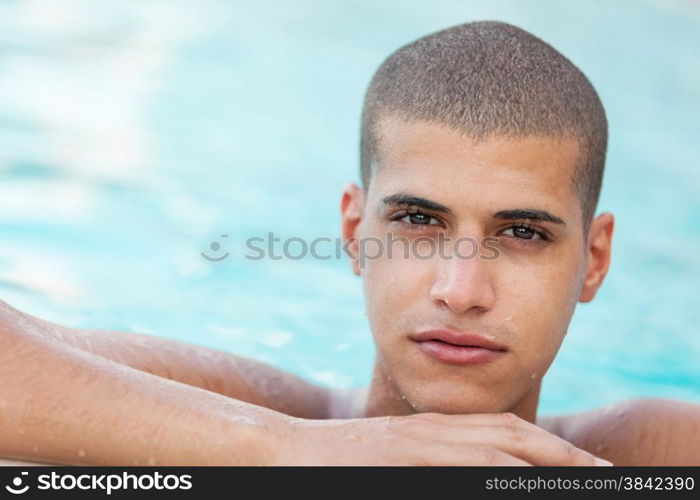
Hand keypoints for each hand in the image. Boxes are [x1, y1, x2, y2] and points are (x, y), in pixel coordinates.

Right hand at [272, 412, 612, 465]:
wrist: (282, 449)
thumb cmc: (334, 461)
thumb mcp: (392, 459)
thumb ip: (430, 461)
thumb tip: (467, 469)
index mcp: (434, 432)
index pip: (505, 433)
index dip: (551, 447)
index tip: (585, 466)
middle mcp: (433, 434)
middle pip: (513, 436)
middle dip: (565, 454)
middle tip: (606, 473)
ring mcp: (418, 447)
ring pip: (496, 449)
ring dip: (545, 460)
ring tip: (587, 475)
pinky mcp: (401, 460)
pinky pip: (460, 465)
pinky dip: (497, 471)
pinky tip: (524, 477)